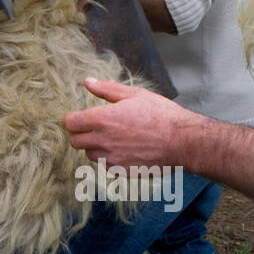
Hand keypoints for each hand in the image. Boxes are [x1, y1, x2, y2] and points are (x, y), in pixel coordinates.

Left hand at [65, 77, 201, 166]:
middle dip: (80, 133)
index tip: (80, 117)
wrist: (183, 141)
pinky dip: (110, 159)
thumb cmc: (161, 115)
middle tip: (94, 128)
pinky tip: (126, 150)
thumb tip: (88, 82)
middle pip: (74, 141)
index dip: (73, 119)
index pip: (70, 123)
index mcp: (102, 119)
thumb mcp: (134, 94)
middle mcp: (103, 141)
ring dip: (95, 147)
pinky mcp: (121, 171)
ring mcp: (112, 158)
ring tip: (114, 138)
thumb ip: (107, 89)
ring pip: (90, 154)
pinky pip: (106, 166)